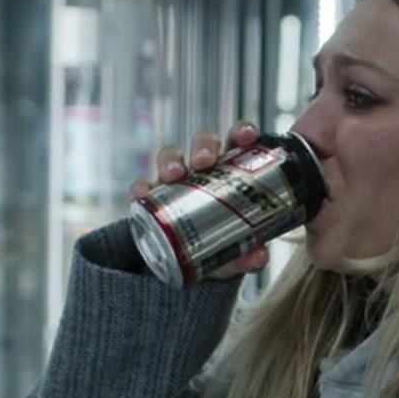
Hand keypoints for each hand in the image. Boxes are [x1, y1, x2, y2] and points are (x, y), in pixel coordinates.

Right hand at [127, 121, 267, 278]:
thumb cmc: (219, 245)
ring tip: (174, 175)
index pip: (236, 142)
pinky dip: (140, 188)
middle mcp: (203, 170)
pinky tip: (142, 194)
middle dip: (203, 147)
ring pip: (170, 156)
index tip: (247, 137)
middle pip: (203, 144)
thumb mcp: (235, 252)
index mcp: (231, 171)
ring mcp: (175, 181)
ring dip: (171, 161)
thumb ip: (247, 255)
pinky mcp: (151, 197)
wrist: (189, 264)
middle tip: (205, 162)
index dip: (241, 133)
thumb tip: (258, 256)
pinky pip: (142, 186)